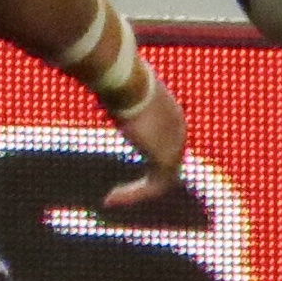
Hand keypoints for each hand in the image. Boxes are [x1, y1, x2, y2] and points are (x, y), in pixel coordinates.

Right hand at [100, 67, 187, 209]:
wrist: (128, 82)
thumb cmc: (118, 81)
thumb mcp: (121, 92)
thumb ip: (118, 102)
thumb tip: (101, 97)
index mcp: (173, 114)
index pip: (166, 143)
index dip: (149, 157)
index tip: (129, 165)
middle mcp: (179, 131)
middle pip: (166, 165)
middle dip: (146, 181)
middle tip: (122, 191)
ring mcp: (176, 146)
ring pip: (160, 180)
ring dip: (135, 192)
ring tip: (111, 199)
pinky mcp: (166, 159)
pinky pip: (153, 186)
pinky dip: (133, 194)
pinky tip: (111, 198)